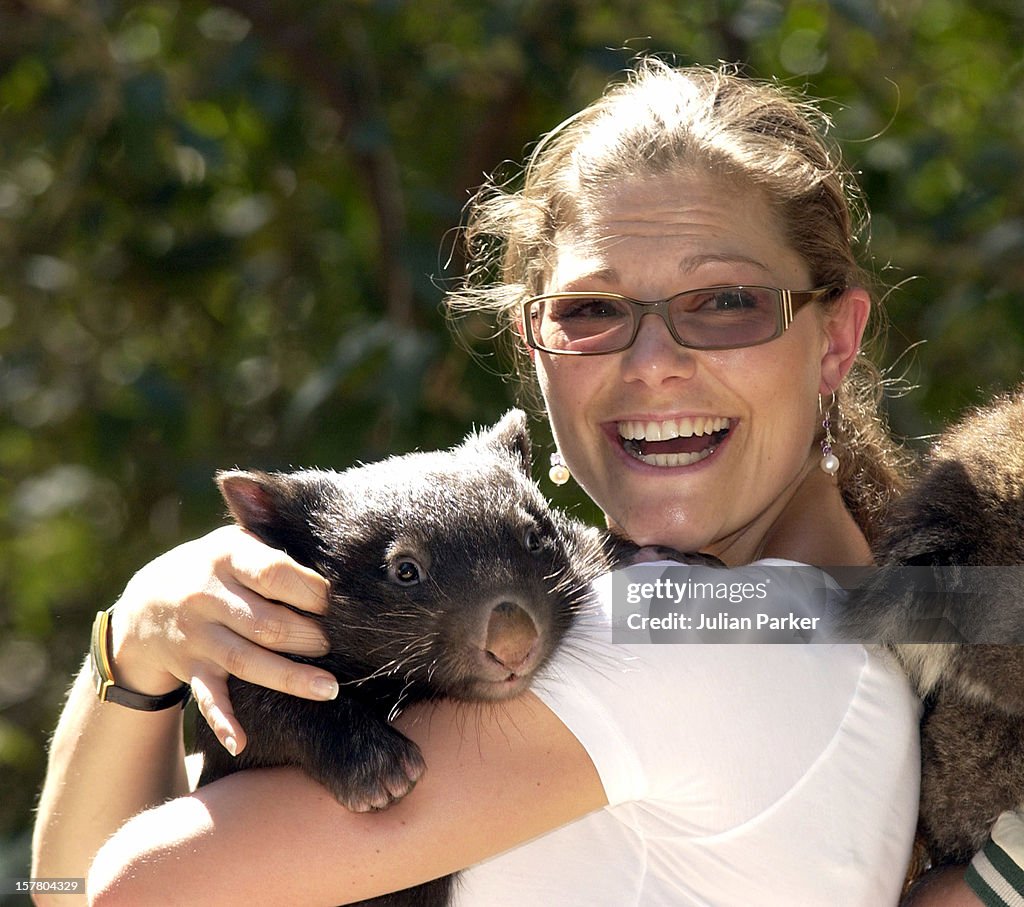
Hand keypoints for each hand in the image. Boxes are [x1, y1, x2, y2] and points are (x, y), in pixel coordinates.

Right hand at [108, 525, 335, 754]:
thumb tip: (337, 560)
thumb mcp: (237, 542)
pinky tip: (240, 741)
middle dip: (307, 636)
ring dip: (289, 677)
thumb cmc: (215, 567)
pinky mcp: (190, 669)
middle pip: (266, 623)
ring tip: (328, 688)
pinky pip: (206, 698)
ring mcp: (196, 636)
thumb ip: (277, 548)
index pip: (274, 574)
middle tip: (335, 644)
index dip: (311, 591)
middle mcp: (206, 596)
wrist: (146, 603)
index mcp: (225, 556)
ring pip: (246, 661)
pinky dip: (222, 721)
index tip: (337, 602)